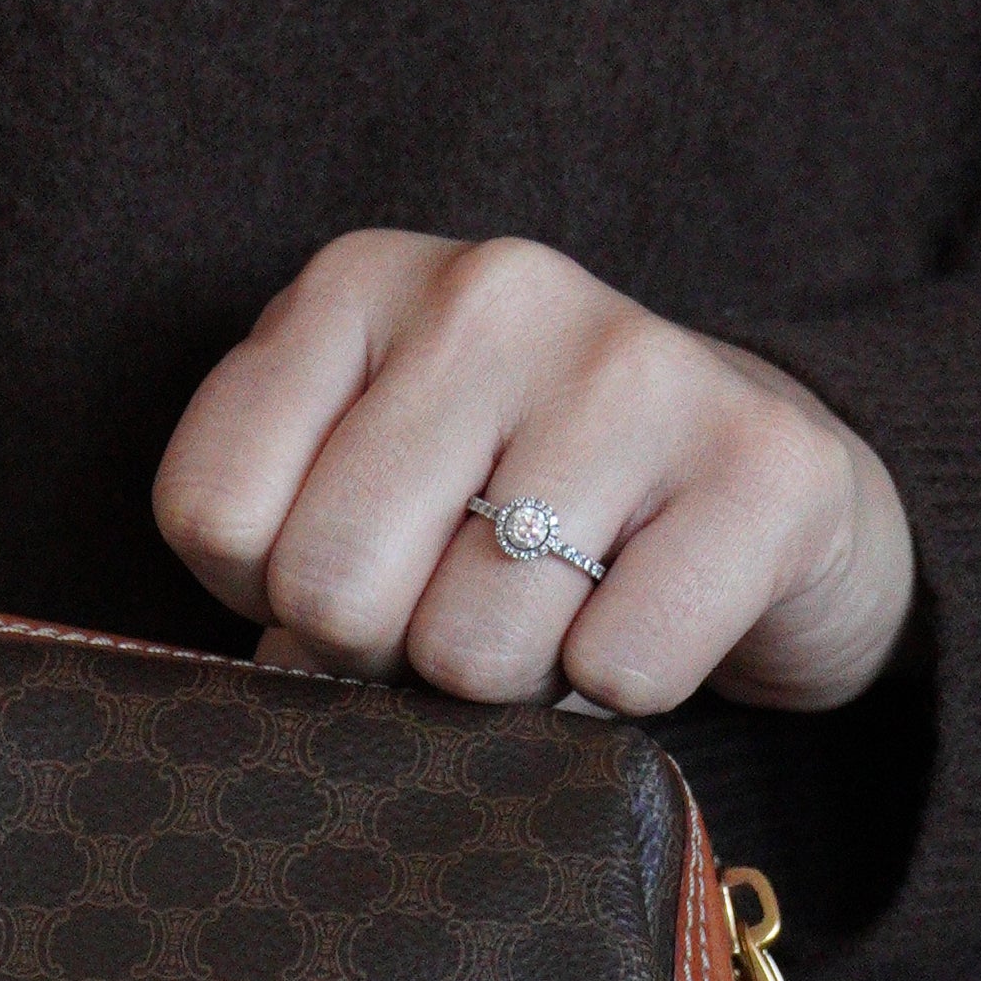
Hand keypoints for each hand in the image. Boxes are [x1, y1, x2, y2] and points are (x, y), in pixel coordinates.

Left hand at [155, 229, 914, 716]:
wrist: (769, 492)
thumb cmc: (529, 507)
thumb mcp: (369, 482)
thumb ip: (277, 545)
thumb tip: (277, 669)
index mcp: (359, 284)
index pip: (212, 511)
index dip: (268, 597)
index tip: (360, 570)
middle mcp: (491, 293)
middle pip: (332, 586)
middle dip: (386, 657)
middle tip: (461, 615)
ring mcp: (633, 364)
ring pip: (469, 648)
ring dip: (510, 686)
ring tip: (562, 615)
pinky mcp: (760, 464)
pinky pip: (616, 672)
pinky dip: (622, 697)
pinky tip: (650, 616)